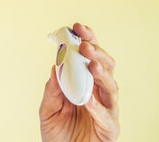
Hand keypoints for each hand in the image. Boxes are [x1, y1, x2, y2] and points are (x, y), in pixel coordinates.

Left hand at [39, 23, 119, 140]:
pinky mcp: (109, 128)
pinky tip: (88, 100)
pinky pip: (107, 116)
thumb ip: (51, 89)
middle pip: (105, 66)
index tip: (76, 27)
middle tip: (84, 44)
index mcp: (84, 83)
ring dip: (101, 74)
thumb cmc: (57, 133)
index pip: (89, 57)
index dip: (86, 40)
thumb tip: (55, 66)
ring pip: (111, 86)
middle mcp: (98, 92)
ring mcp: (107, 109)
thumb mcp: (47, 109)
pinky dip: (98, 107)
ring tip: (92, 64)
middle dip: (97, 52)